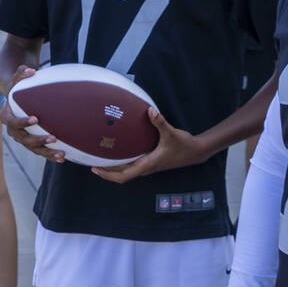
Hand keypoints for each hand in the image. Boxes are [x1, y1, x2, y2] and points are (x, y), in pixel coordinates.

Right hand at [0, 66, 65, 162]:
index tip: (35, 119)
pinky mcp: (32, 144)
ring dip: (47, 152)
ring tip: (61, 153)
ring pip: (33, 149)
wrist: (18, 102)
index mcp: (6, 117)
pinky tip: (63, 157)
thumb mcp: (17, 80)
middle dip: (38, 140)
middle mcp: (13, 132)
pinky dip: (50, 156)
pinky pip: (40, 152)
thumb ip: (21, 73)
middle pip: (24, 139)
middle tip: (53, 137)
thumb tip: (30, 70)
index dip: (23, 122)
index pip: (13, 122)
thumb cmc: (18, 89)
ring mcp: (23, 139)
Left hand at [91, 108, 210, 181]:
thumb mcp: (171, 133)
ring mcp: (148, 166)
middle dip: (106, 172)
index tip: (95, 169)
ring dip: (113, 169)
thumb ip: (159, 122)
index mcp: (148, 164)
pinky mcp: (151, 162)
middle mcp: (146, 168)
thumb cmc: (184, 145)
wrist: (196, 152)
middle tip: (91, 164)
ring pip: (126, 172)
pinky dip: (122, 164)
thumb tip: (149, 110)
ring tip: (100, 160)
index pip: (124, 175)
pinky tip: (117, 155)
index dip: (108, 174)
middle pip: (122, 176)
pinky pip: (132, 167)